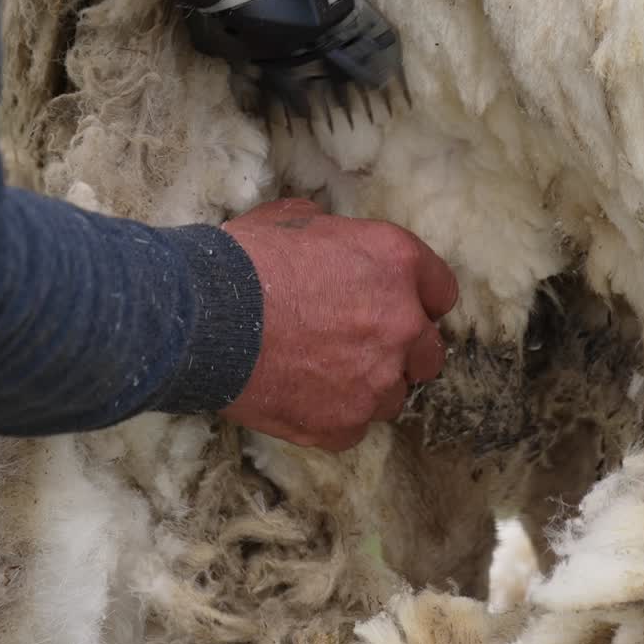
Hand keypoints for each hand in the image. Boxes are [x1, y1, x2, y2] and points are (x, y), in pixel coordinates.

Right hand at [220, 200, 458, 450]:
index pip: (441, 291)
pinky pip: (354, 426)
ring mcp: (377, 380)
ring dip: (368, 385)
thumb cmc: (244, 260)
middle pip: (429, 351)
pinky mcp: (345, 424)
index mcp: (396, 262)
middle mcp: (402, 323)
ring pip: (393, 394)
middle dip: (401, 349)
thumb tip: (329, 240)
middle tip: (358, 344)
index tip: (396, 305)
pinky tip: (299, 395)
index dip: (417, 299)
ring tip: (321, 373)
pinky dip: (333, 415)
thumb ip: (333, 234)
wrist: (202, 318)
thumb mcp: (295, 218)